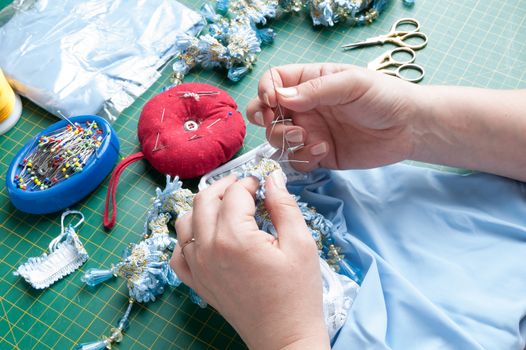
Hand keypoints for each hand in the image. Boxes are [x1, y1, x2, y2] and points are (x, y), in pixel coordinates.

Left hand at [170, 173, 329, 349]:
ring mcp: (197, 267)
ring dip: (203, 207)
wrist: (284, 336)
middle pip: (204, 200)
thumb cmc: (297, 292)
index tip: (262, 182)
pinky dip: (187, 237)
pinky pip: (178, 252)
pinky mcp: (196, 282)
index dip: (250, 181)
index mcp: (234, 237)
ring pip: (185, 221)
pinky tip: (205, 235)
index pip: (234, 193)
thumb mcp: (301, 244)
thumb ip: (284, 206)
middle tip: (244, 187)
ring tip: (226, 207)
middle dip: (225, 186)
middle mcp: (208, 249)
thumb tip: (273, 178)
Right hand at [246, 63, 420, 171]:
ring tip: (305, 137)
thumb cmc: (384, 96)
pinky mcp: (319, 155)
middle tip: (275, 123)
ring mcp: (310, 131)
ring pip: (276, 138)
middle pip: (266, 111)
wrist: (409, 128)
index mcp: (309, 82)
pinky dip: (302, 157)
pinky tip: (324, 150)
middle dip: (264, 118)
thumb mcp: (351, 83)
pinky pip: (297, 159)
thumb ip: (315, 89)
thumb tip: (280, 97)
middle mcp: (305, 107)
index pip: (273, 81)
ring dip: (283, 139)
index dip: (265, 91)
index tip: (272, 102)